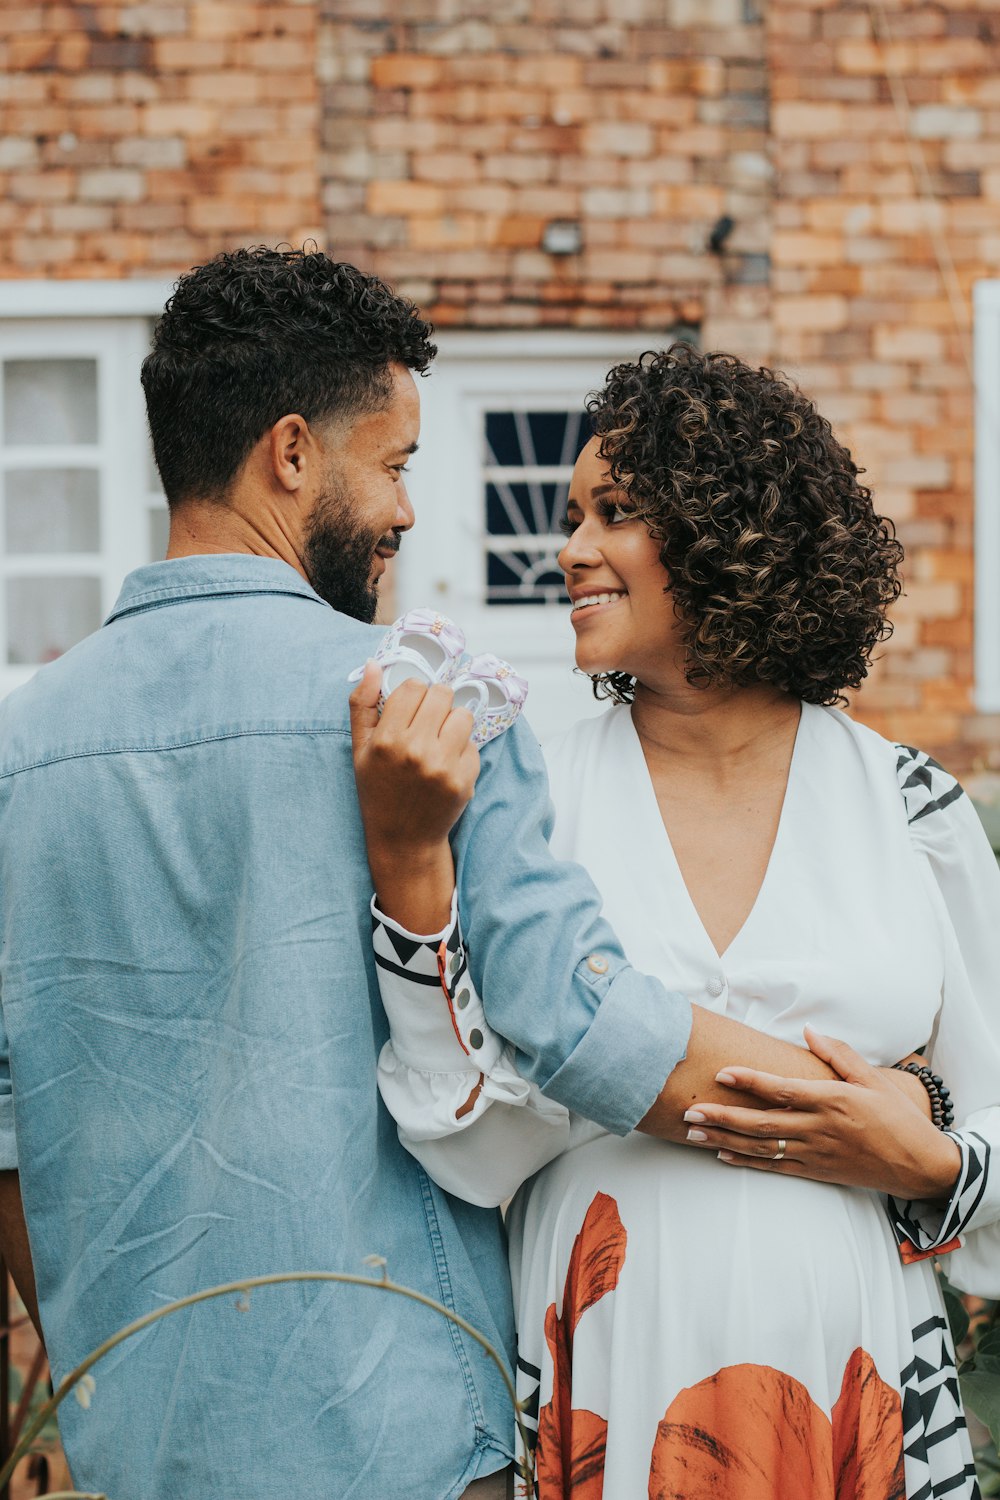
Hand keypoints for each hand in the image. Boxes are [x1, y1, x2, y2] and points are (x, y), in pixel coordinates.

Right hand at [349, 662, 478, 929]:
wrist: (403, 838)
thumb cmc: (378, 790)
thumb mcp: (359, 749)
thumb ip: (362, 704)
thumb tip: (375, 665)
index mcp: (386, 739)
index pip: (414, 686)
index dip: (414, 694)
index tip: (411, 710)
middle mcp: (415, 750)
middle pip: (442, 694)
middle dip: (436, 704)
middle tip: (428, 724)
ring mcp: (443, 766)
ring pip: (463, 715)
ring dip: (454, 723)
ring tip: (440, 742)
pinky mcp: (464, 779)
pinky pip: (473, 743)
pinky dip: (463, 750)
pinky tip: (446, 766)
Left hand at [681, 1027, 961, 1200]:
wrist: (919, 1166)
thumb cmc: (897, 1118)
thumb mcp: (873, 1080)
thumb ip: (839, 1054)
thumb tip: (809, 1030)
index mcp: (832, 1101)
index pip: (781, 1089)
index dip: (749, 1081)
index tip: (721, 1074)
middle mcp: (818, 1129)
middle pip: (761, 1123)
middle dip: (722, 1116)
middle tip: (690, 1112)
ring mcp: (815, 1153)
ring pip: (761, 1147)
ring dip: (725, 1139)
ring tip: (694, 1134)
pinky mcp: (817, 1171)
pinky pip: (775, 1167)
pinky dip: (747, 1161)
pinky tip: (723, 1154)